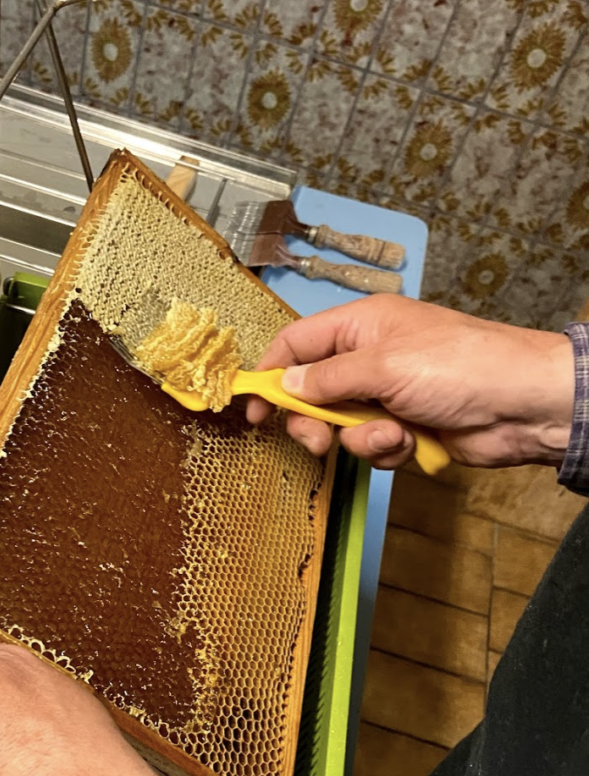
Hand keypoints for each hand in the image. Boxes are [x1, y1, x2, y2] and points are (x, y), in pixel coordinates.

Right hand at [246, 295, 573, 469]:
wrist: (522, 406)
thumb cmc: (458, 367)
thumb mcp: (383, 365)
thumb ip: (327, 378)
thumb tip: (283, 384)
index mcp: (359, 325)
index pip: (295, 345)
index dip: (270, 375)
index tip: (253, 411)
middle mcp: (368, 357)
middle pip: (310, 392)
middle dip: (312, 420)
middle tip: (318, 441)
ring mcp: (385, 395)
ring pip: (339, 426)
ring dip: (358, 439)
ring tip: (389, 436)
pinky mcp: (402, 428)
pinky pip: (369, 446)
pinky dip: (384, 450)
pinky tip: (409, 443)